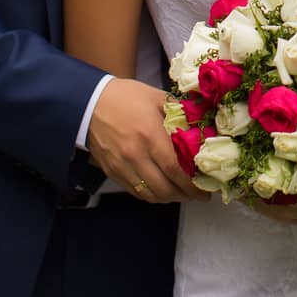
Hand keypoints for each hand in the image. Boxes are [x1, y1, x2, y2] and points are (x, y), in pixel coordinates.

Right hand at [88, 79, 210, 203]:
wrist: (90, 103)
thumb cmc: (126, 97)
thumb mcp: (157, 98)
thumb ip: (181, 112)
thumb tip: (204, 126)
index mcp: (150, 134)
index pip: (175, 168)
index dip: (192, 184)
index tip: (205, 190)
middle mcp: (135, 154)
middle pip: (165, 187)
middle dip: (186, 195)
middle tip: (198, 194)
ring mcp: (122, 166)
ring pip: (151, 194)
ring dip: (170, 198)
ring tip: (183, 194)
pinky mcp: (112, 172)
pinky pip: (136, 192)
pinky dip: (152, 196)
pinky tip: (162, 190)